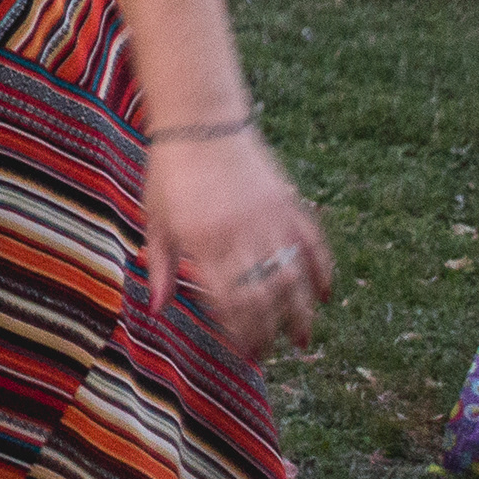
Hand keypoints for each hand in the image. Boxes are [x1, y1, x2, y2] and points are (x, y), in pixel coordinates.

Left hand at [149, 128, 328, 359]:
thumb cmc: (168, 172)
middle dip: (268, 333)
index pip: (229, 302)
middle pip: (264, 297)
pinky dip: (322, 272)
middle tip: (268, 355)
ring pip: (294, 278)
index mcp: (202, 241)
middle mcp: (240, 233)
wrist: (200, 123)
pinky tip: (324, 295)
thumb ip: (159, 265)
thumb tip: (156, 308)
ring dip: (301, 314)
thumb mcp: (154, 219)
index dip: (238, 332)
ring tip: (301, 340)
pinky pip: (314, 244)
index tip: (241, 352)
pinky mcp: (289, 203)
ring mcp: (269, 218)